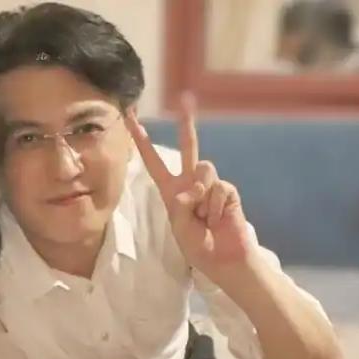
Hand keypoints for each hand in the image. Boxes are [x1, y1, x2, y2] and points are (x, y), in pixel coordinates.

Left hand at [125, 95, 253, 279]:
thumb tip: (194, 187)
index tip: (131, 120)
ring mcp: (211, 186)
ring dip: (201, 198)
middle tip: (185, 99)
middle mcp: (191, 183)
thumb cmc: (197, 246)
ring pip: (204, 170)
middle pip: (188, 148)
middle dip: (187, 124)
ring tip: (204, 218)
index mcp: (171, 191)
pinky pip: (218, 189)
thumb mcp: (178, 227)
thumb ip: (181, 205)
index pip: (154, 162)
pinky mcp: (228, 191)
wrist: (224, 259)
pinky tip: (217, 220)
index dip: (142, 142)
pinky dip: (214, 208)